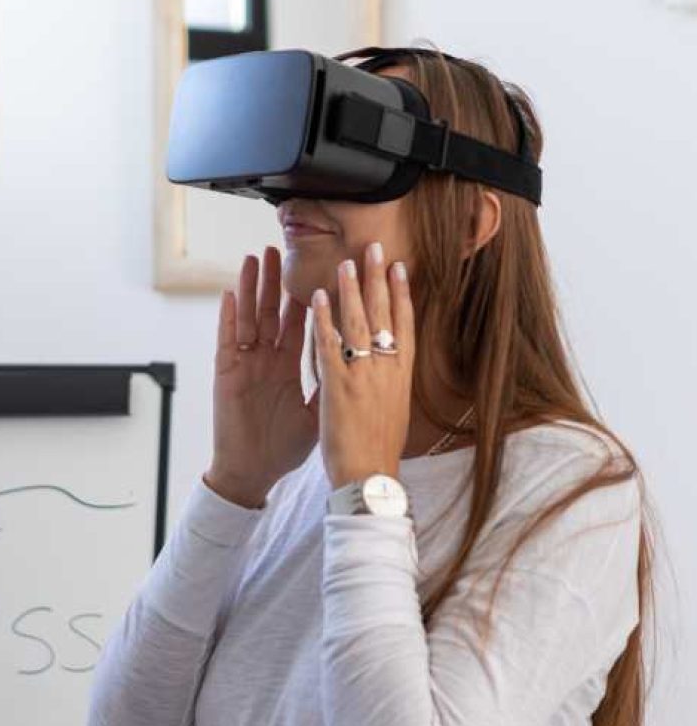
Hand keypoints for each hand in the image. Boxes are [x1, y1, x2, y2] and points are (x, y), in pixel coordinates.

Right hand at [208, 246, 320, 505]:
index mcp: (289, 365)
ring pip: (249, 317)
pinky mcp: (227, 373)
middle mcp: (267, 358)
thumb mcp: (316, 413)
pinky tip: (230, 293)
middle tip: (281, 248)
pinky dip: (228, 317)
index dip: (309, 296)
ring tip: (255, 258)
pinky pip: (227, 340)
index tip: (317, 269)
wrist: (254, 471)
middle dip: (276, 280)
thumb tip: (357, 361)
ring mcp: (246, 363)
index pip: (301, 322)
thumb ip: (331, 384)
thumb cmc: (283, 447)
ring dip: (251, 287)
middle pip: (273, 310)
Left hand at [310, 242, 414, 488]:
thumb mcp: (395, 409)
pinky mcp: (337, 386)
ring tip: (346, 262)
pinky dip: (325, 320)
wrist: (368, 477)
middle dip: (378, 279)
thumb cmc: (379, 449)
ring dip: (351, 289)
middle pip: (383, 315)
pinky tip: (320, 297)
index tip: (400, 268)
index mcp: (402, 375)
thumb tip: (392, 363)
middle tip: (374, 248)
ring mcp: (362, 375)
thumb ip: (390, 382)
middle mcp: (387, 370)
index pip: (405, 325)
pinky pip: (328, 345)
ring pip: (357, 323)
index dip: (402, 294)